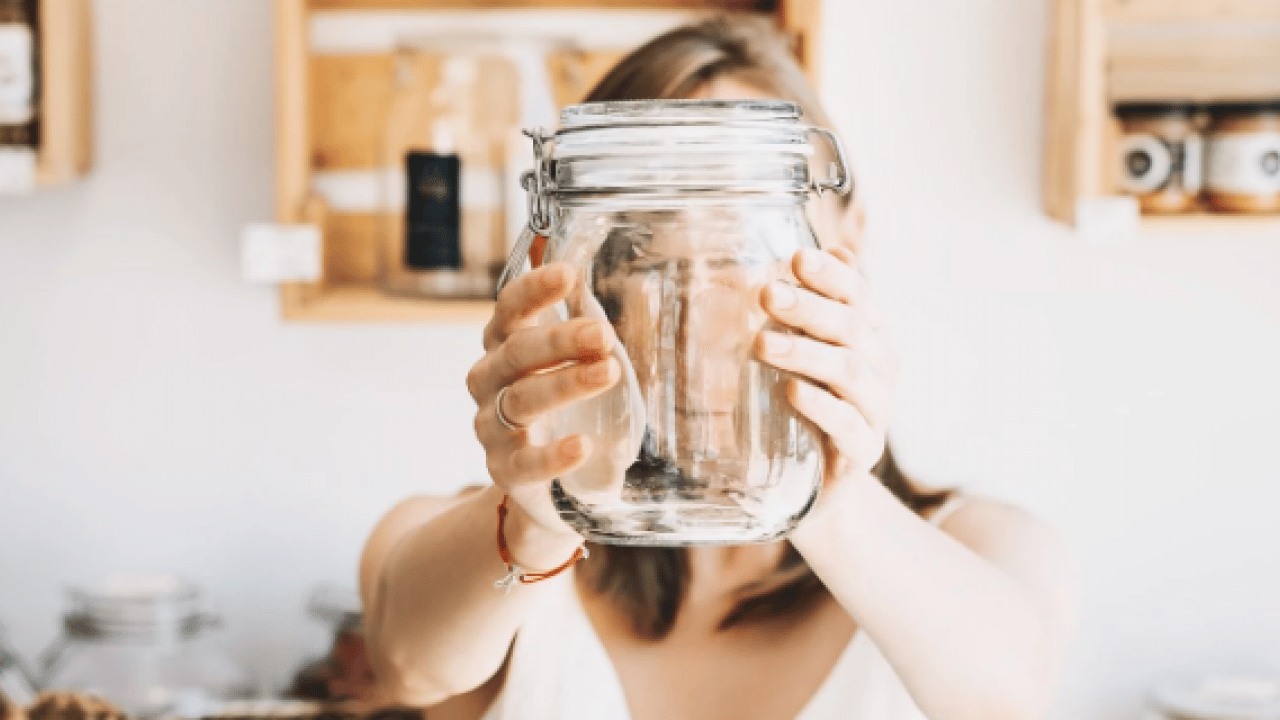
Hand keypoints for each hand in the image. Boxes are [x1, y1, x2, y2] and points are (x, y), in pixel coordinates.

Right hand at [467, 262, 620, 538]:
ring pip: (521, 399)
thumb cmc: (564, 409)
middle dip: (561, 339)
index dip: (533, 290)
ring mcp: (490, 426)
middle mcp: (488, 380)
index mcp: (503, 346)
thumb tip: (604, 287)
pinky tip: (582, 446)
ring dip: (566, 383)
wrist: (547, 486)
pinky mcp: (503, 470)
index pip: (508, 310)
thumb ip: (584, 333)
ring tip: (611, 372)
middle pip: (517, 352)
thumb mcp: (571, 365)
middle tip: (604, 334)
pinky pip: (525, 462)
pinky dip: (553, 454)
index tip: (568, 273)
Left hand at [754, 245, 898, 516]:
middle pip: (852, 329)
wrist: (820, 482)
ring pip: (849, 373)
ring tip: (761, 344)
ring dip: (805, 353)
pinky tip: (790, 391)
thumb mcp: (809, 351)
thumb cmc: (810, 402)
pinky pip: (848, 426)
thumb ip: (814, 307)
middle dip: (809, 308)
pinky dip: (820, 406)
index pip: (859, 295)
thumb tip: (820, 250)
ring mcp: (877, 412)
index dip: (832, 276)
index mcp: (873, 336)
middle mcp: (883, 369)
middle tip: (767, 294)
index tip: (796, 258)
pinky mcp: (863, 452)